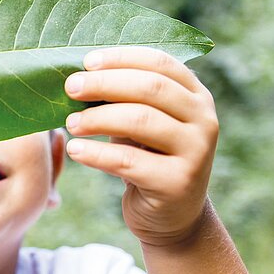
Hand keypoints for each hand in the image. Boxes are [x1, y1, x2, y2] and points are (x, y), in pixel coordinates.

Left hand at [63, 47, 218, 246]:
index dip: (122, 58)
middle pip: (150, 88)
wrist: (171, 215)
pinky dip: (96, 153)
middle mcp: (204, 119)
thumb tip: (77, 76)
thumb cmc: (147, 156)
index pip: (160, 63)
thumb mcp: (140, 121)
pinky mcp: (178, 183)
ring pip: (140, 121)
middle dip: (104, 83)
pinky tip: (75, 150)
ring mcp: (196, 152)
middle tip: (70, 87)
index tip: (86, 62)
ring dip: (97, 118)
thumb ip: (123, 97)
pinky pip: (128, 161)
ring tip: (70, 123)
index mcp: (195, 95)